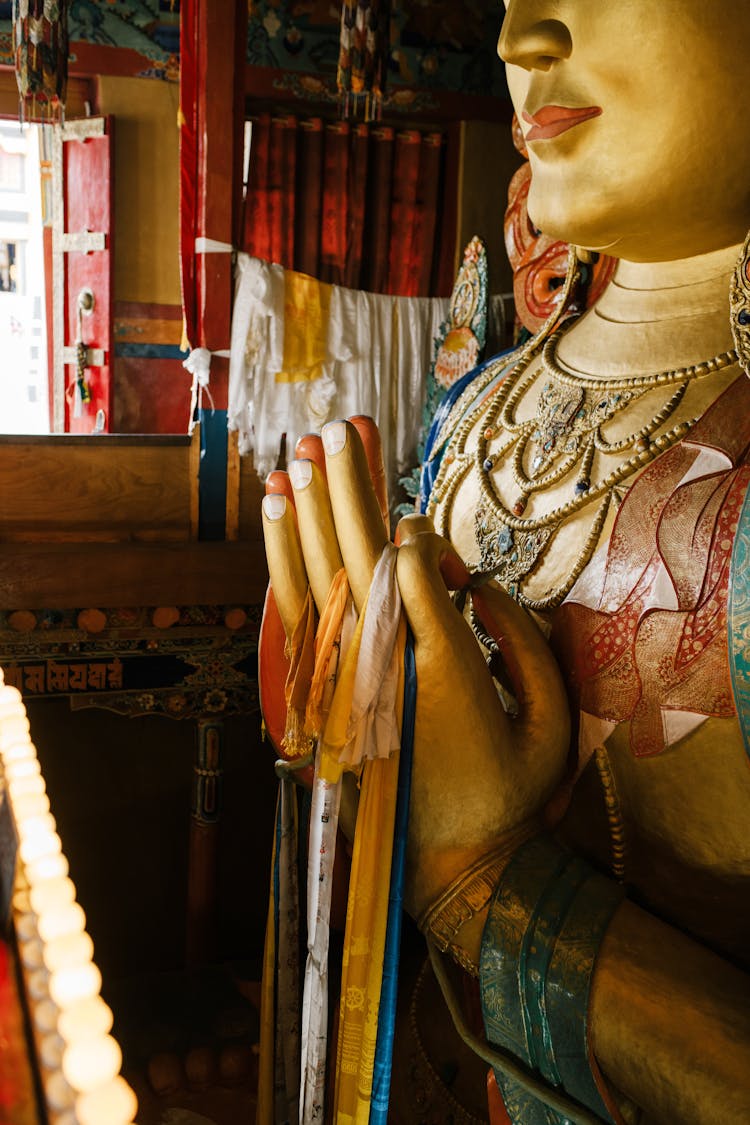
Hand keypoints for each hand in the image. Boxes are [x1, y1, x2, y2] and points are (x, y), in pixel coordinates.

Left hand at [261, 419, 569, 918]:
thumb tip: (478, 586)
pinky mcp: (320, 701)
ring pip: (313, 583)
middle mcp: (380, 672)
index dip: (410, 534)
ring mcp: (342, 688)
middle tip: (338, 430)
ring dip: (305, 516)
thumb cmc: (514, 794)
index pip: (413, 578)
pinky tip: (277, 520)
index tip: (410, 510)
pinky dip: (282, 567)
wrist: (458, 868)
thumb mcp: (555, 723)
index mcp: (441, 676)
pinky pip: (293, 621)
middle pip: (355, 562)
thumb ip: (526, 643)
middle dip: (346, 490)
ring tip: (297, 457)